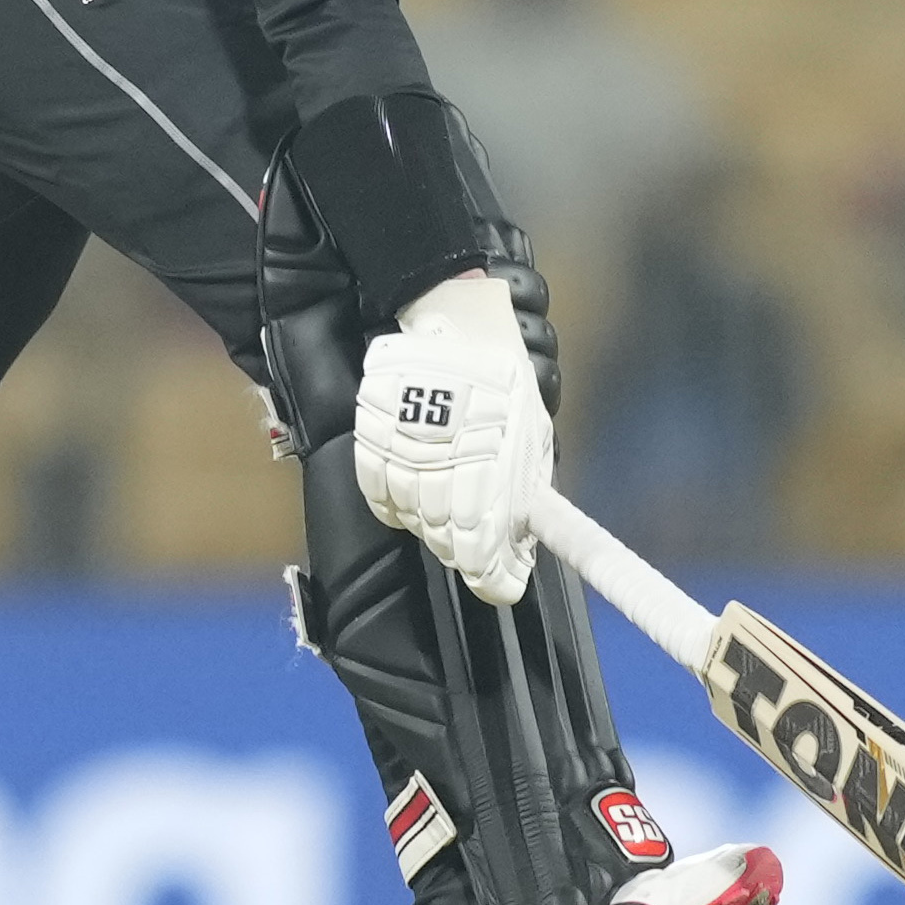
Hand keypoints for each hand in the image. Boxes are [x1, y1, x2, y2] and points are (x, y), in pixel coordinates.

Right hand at [353, 267, 550, 605]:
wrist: (453, 321)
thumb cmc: (502, 377)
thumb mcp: (531, 431)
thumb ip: (527, 485)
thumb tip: (528, 531)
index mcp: (494, 473)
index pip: (486, 550)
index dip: (494, 576)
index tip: (504, 584)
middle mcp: (446, 470)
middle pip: (447, 539)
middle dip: (466, 551)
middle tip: (479, 550)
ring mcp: (405, 455)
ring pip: (411, 519)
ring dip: (430, 526)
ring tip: (444, 515)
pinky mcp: (373, 438)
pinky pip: (377, 490)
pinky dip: (393, 503)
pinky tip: (409, 497)